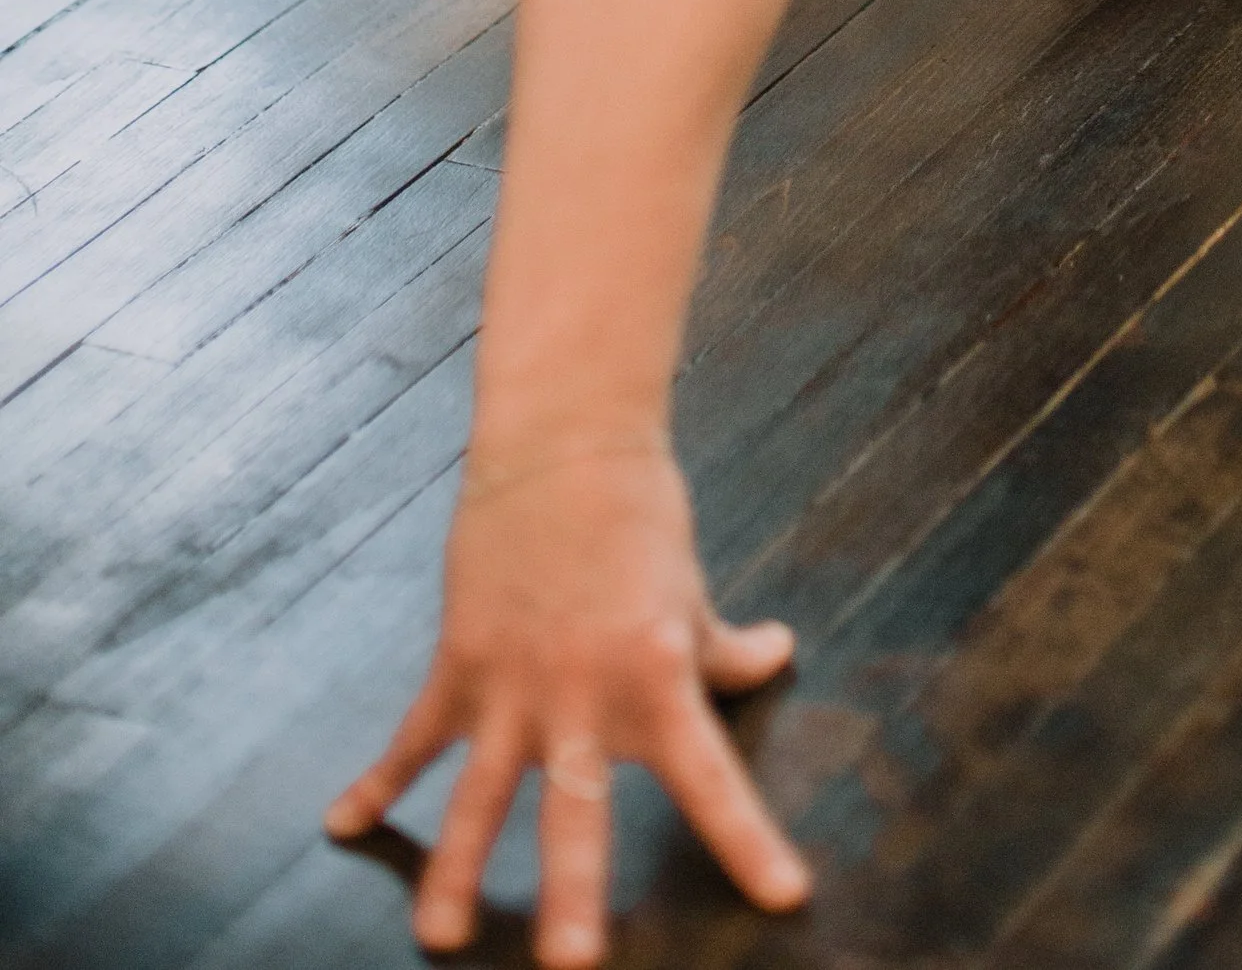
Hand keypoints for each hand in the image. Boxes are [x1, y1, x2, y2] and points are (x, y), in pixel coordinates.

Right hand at [326, 440, 808, 965]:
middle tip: (574, 968)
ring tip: (439, 939)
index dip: (750, 842)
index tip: (784, 897)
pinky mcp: (460, 663)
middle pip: (578, 809)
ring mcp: (513, 684)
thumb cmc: (640, 516)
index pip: (713, 779)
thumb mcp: (691, 590)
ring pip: (481, 795)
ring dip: (456, 868)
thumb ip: (727, 648)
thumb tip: (778, 657)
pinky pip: (415, 737)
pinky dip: (378, 782)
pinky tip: (340, 825)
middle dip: (574, 893)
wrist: (566, 440)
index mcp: (658, 679)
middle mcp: (583, 694)